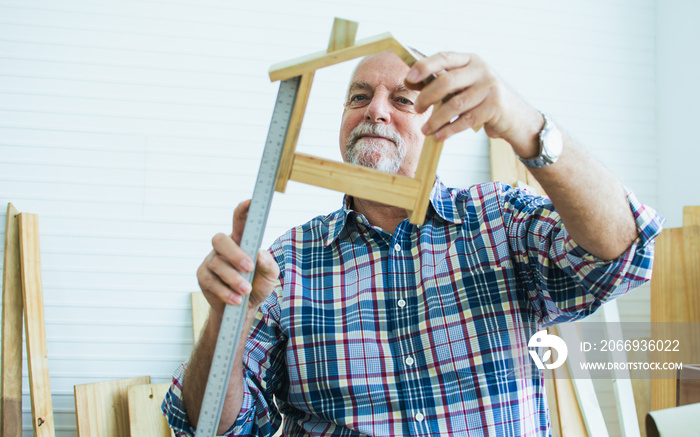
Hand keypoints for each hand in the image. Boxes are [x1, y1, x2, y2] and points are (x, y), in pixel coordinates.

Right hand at [196, 200, 279, 315]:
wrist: (243, 310)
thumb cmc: (257, 286)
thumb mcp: (270, 276)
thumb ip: (268, 264)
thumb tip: (259, 254)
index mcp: (242, 241)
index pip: (240, 220)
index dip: (243, 210)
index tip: (250, 202)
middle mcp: (224, 248)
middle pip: (220, 239)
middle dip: (234, 253)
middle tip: (249, 268)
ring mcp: (211, 261)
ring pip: (217, 264)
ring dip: (233, 278)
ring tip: (246, 291)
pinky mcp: (203, 277)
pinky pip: (210, 281)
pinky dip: (225, 291)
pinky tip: (236, 299)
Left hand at [405, 52, 543, 157]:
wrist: (518, 117)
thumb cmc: (485, 101)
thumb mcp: (468, 85)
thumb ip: (445, 83)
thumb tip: (411, 82)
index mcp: (471, 60)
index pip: (444, 58)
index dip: (424, 67)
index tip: (409, 78)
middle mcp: (482, 70)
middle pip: (446, 82)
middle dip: (427, 97)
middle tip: (417, 109)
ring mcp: (490, 88)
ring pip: (454, 105)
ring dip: (435, 119)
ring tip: (425, 130)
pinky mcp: (494, 107)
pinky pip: (465, 120)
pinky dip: (449, 130)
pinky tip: (439, 136)